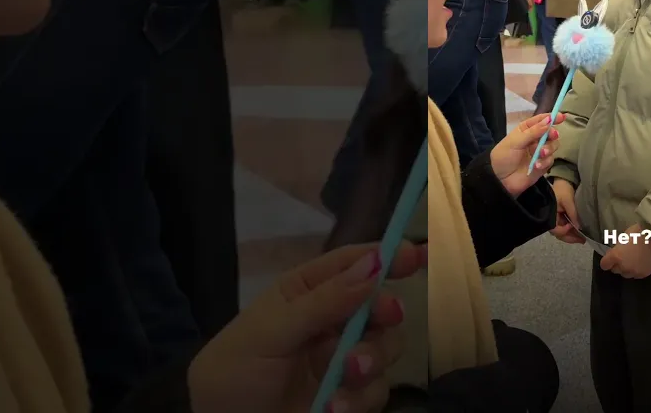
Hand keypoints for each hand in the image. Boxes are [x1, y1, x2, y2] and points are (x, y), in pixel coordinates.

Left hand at [188, 242, 425, 412]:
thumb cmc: (233, 372)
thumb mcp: (270, 332)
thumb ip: (323, 301)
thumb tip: (374, 266)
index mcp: (308, 292)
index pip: (353, 264)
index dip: (386, 256)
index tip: (416, 253)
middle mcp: (332, 321)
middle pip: (381, 306)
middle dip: (386, 313)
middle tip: (386, 317)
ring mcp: (343, 360)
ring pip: (386, 348)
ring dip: (372, 359)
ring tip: (347, 374)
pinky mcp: (350, 397)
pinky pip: (377, 390)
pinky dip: (360, 399)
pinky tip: (333, 408)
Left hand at [489, 112, 564, 197]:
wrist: (500, 180)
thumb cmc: (504, 156)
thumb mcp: (515, 141)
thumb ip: (533, 132)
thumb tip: (549, 121)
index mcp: (527, 129)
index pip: (541, 120)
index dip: (552, 117)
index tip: (562, 116)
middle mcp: (535, 139)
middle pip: (551, 133)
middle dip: (552, 134)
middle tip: (552, 136)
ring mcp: (540, 152)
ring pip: (553, 146)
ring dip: (549, 148)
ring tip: (540, 153)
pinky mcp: (543, 164)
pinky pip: (550, 160)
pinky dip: (545, 161)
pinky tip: (536, 165)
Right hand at [548, 178, 583, 244]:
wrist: (563, 182)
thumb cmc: (563, 190)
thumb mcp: (568, 201)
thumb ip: (573, 214)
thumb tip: (579, 228)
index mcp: (549, 215)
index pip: (555, 230)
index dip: (564, 231)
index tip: (572, 226)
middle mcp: (551, 220)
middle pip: (559, 234)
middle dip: (570, 238)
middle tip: (582, 240)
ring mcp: (556, 220)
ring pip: (563, 233)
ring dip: (572, 236)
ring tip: (583, 238)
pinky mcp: (561, 219)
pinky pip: (565, 228)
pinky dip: (572, 231)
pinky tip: (580, 233)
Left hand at [600, 223, 650, 278]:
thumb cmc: (639, 232)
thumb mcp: (623, 237)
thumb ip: (618, 248)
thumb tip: (615, 253)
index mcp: (616, 256)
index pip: (604, 265)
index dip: (607, 260)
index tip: (610, 257)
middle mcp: (623, 266)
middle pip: (615, 270)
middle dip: (617, 264)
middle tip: (623, 257)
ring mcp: (634, 272)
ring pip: (625, 274)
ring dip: (626, 268)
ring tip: (632, 261)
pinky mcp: (644, 274)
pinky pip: (636, 275)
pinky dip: (636, 270)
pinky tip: (640, 263)